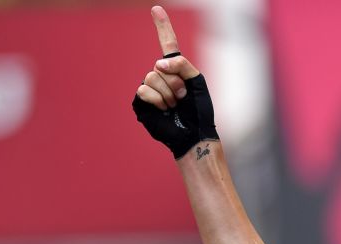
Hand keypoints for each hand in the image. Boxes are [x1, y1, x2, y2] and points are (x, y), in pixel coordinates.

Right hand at [132, 5, 217, 159]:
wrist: (194, 133)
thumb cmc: (199, 111)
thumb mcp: (197, 81)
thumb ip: (183, 65)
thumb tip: (159, 64)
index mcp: (176, 70)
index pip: (168, 44)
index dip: (162, 27)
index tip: (156, 9)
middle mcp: (161, 76)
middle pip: (160, 66)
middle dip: (176, 83)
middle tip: (183, 98)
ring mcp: (150, 87)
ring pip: (152, 77)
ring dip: (168, 94)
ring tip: (175, 105)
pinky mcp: (141, 100)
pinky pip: (144, 90)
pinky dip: (157, 100)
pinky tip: (165, 109)